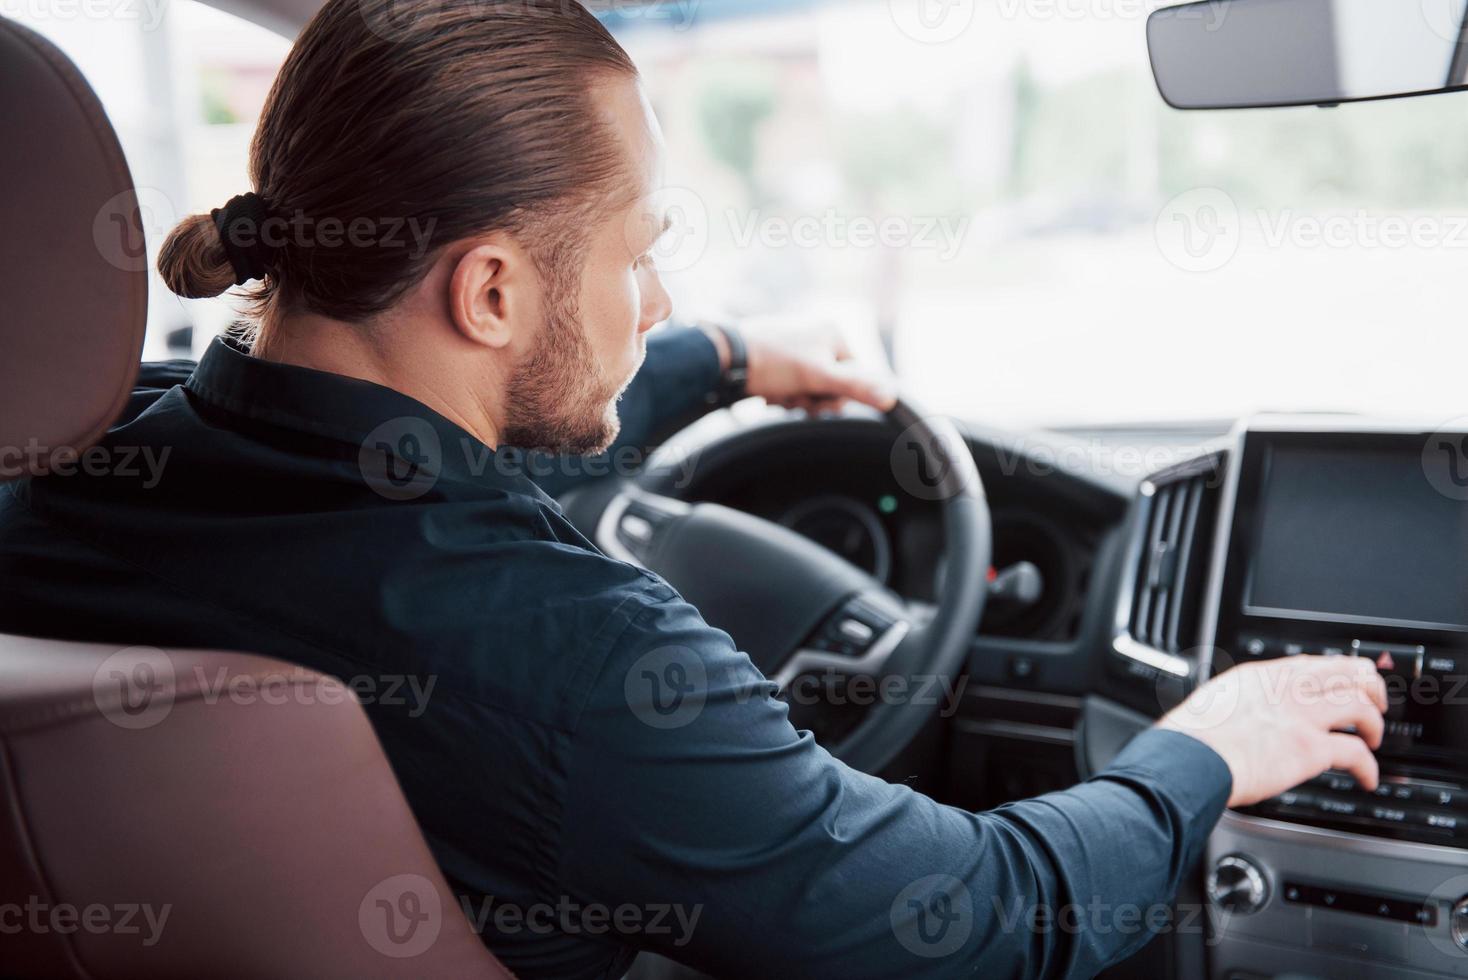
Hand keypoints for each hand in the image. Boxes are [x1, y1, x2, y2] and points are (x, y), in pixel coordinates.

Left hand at [701, 325, 895, 413]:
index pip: (853, 375)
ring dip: (794, 399)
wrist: (724, 358)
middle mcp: (816, 334)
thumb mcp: (819, 377)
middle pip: (830, 383)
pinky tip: (767, 393)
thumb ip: (856, 387)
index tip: (814, 400)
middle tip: (792, 399)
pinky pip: (790, 383)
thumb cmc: (773, 363)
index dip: (834, 396)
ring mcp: (795, 343)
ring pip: (808, 386)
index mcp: (832, 332)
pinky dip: (780, 393)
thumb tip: (892, 397)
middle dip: (811, 398)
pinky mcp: (776, 355)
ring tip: (776, 395)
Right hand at [1158, 655, 1387, 807]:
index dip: (1340, 672)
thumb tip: (1245, 711)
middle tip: (1376, 702)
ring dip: (1374, 724)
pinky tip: (1367, 777)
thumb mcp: (1216, 698)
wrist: (1189, 757)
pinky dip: (1369, 767)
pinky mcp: (1310, 748)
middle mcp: (1287, 689)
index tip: (1348, 681)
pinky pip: (1355, 754)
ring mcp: (1301, 716)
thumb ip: (1241, 699)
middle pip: (1348, 674)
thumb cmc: (1191, 737)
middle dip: (1370, 688)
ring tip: (1373, 738)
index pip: (1315, 664)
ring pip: (1361, 707)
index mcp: (1263, 675)